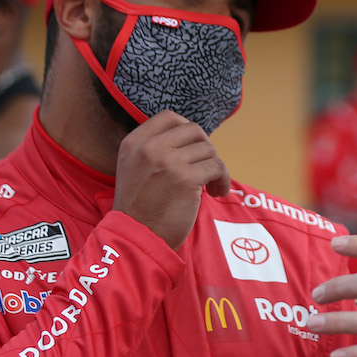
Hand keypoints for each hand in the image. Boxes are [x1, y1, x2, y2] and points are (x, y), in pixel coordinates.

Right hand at [113, 110, 230, 249]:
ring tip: (212, 187)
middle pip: (194, 130)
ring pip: (209, 150)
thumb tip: (193, 139)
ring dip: (216, 168)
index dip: (188, 130)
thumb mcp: (133, 170)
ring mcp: (167, 162)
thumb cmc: (140, 210)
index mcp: (134, 143)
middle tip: (206, 169)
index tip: (194, 149)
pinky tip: (217, 193)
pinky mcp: (185, 179)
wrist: (136, 239)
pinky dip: (223, 180)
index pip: (169, 117)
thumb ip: (153, 151)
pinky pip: (217, 167)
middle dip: (206, 149)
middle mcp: (149, 148)